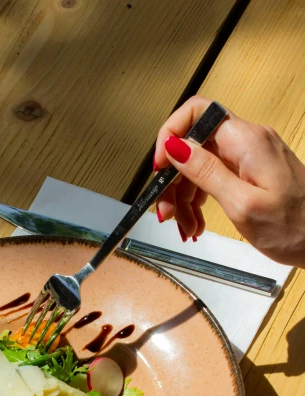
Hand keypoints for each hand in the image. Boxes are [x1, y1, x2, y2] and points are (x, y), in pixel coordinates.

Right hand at [154, 95, 304, 266]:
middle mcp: (247, 141)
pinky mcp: (250, 172)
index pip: (196, 113)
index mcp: (246, 141)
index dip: (170, 136)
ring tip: (185, 228)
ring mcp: (249, 157)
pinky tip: (196, 223)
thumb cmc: (294, 228)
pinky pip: (214, 178)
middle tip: (167, 213)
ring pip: (200, 166)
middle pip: (193, 146)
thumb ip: (206, 172)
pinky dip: (199, 200)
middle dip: (174, 180)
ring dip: (184, 197)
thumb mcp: (242, 204)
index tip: (159, 169)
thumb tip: (175, 146)